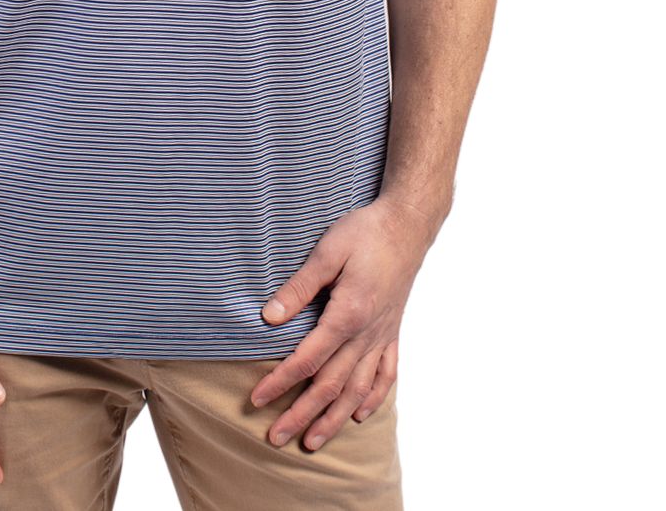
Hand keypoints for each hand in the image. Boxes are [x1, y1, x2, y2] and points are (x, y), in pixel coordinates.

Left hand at [250, 196, 436, 452]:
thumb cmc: (366, 232)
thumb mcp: (328, 250)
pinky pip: (386, 373)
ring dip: (335, 417)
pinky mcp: (392, 330)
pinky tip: (361, 413)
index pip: (308, 358)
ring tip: (314, 441)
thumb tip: (270, 317)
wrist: (407, 224)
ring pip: (358, 388)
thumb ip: (300, 287)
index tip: (257, 399)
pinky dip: (373, 397)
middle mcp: (367, 333)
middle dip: (302, 413)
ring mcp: (383, 335)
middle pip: (331, 384)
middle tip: (276, 438)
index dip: (280, 381)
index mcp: (348, 314)